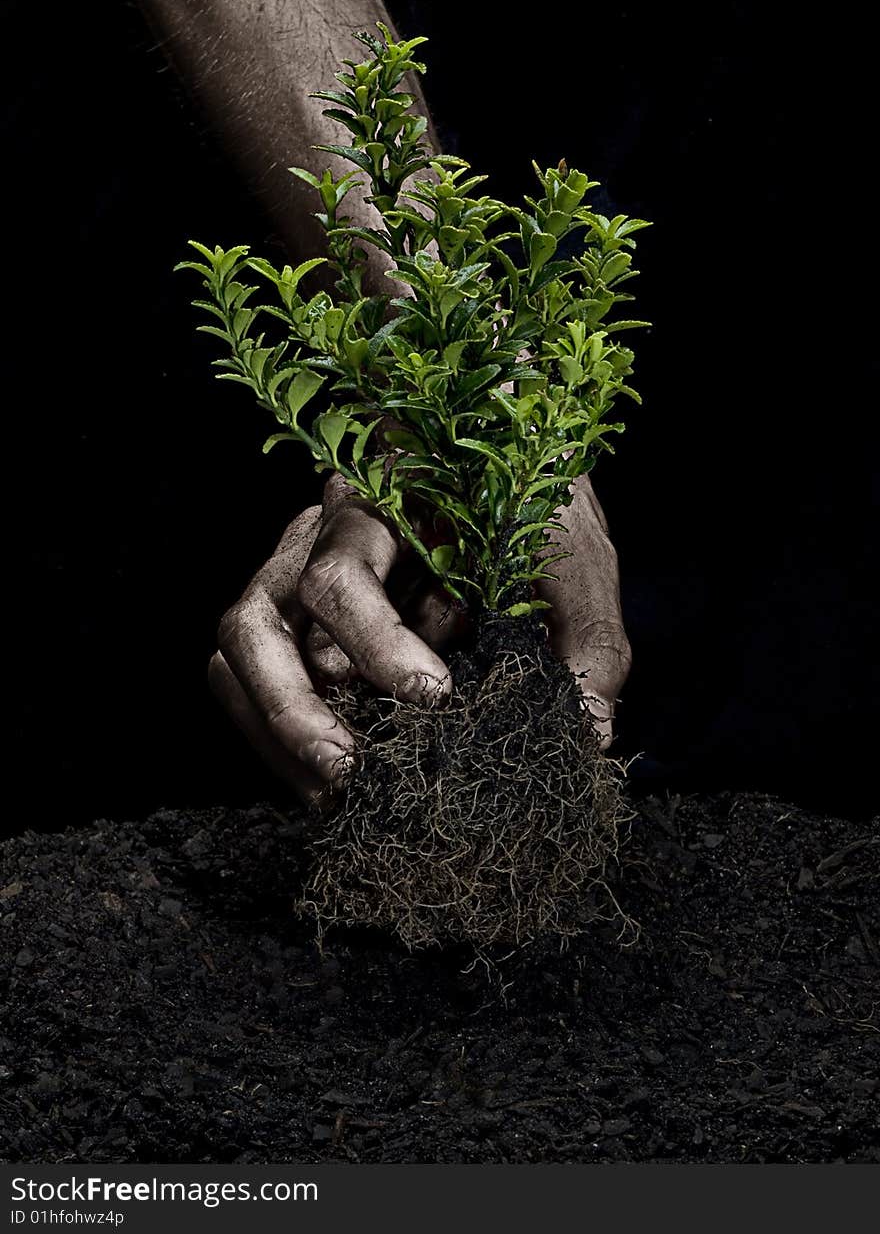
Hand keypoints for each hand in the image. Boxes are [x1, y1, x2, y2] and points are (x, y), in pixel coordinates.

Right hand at [208, 471, 630, 806]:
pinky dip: (278, 737)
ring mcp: (293, 576)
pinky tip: (330, 782)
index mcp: (377, 504)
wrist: (511, 445)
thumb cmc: (535, 497)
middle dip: (295, 711)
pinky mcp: (295, 620)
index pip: (338, 578)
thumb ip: (588, 638)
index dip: (375, 646)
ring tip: (337, 792)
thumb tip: (587, 732)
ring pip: (239, 656)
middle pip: (256, 624)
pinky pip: (250, 681)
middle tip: (351, 771)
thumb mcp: (576, 556)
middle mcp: (316, 537)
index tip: (435, 695)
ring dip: (277, 733)